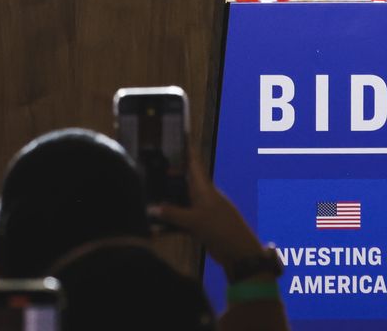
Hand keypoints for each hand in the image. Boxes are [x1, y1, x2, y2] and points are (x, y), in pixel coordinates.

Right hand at [149, 146, 264, 271]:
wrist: (239, 254)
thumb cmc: (222, 230)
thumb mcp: (195, 220)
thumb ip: (172, 214)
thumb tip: (151, 208)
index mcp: (204, 188)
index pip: (194, 162)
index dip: (187, 148)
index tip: (179, 133)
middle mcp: (202, 196)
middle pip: (182, 181)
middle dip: (167, 176)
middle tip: (149, 169)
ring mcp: (201, 212)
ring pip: (179, 202)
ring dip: (166, 203)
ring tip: (146, 198)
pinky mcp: (200, 227)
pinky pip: (180, 221)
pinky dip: (169, 223)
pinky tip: (155, 228)